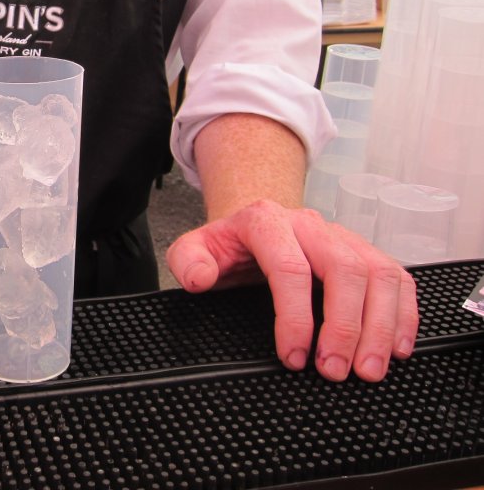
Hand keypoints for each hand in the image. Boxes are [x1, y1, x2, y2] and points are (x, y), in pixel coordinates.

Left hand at [166, 200, 418, 382]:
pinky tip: (396, 347)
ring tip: (368, 369)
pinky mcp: (366, 252)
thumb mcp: (194, 248)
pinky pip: (397, 277)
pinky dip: (404, 314)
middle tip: (335, 371)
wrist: (253, 225)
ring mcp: (343, 237)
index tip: (293, 356)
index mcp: (266, 222)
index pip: (290, 268)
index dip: (295, 317)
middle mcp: (310, 225)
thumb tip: (199, 279)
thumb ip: (188, 261)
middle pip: (344, 269)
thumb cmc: (229, 246)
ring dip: (380, 326)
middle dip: (345, 326)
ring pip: (378, 273)